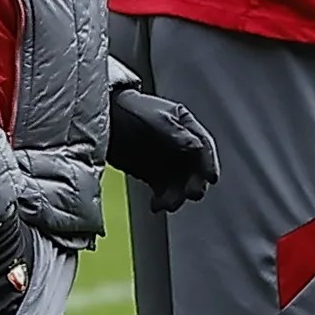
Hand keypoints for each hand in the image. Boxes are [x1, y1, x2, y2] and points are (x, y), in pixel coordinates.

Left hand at [107, 81, 218, 207]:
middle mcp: (181, 147)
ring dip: (177, 196)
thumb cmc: (131, 109)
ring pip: (180, 185)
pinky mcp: (153, 175)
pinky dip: (162, 200)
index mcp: (187, 127)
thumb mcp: (157, 117)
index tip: (210, 177)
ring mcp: (167, 162)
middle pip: (195, 170)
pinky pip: (163, 192)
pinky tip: (156, 205)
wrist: (104, 118)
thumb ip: (177, 133)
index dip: (209, 163)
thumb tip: (196, 146)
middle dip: (194, 184)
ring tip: (166, 203)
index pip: (204, 147)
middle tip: (190, 193)